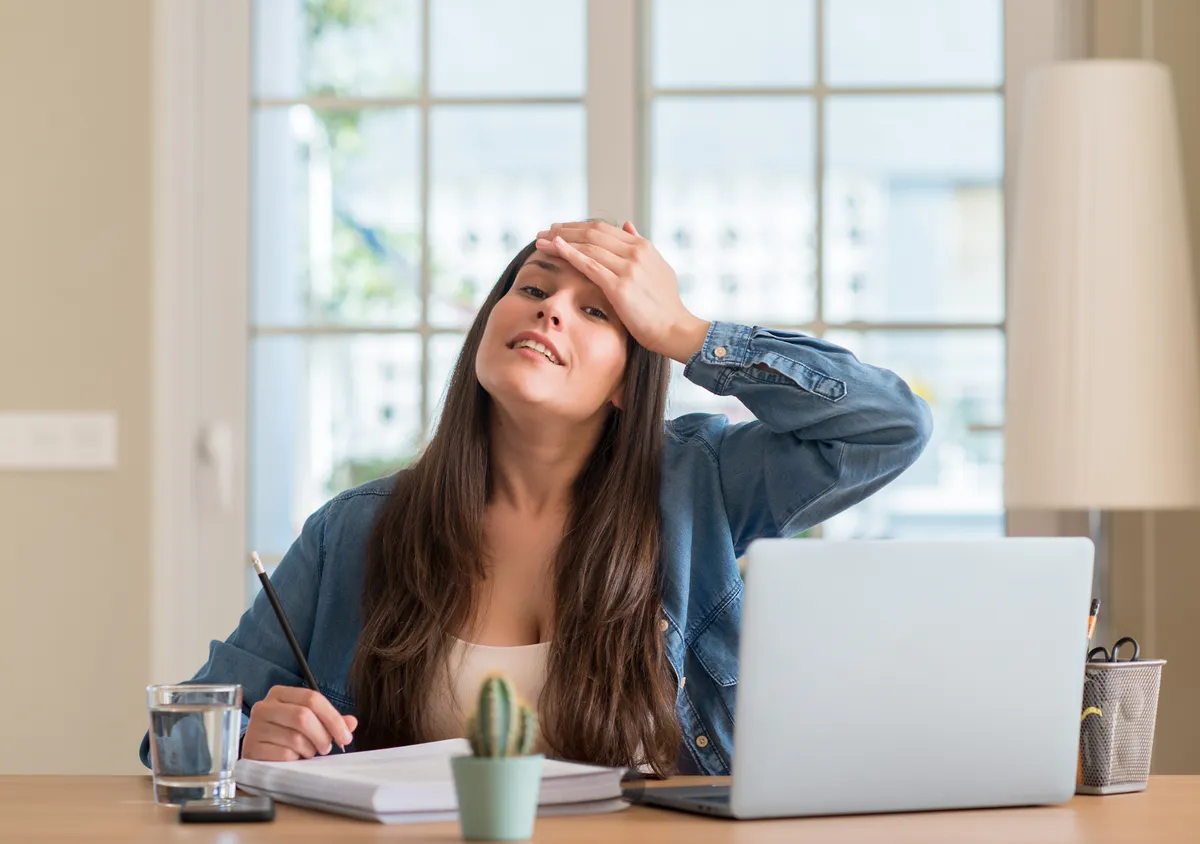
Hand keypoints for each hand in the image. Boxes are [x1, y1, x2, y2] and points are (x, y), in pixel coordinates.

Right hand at [241, 685, 357, 761]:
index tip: (346, 736)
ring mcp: (255, 727)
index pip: (312, 698)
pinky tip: (294, 758)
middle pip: (303, 716)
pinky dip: (295, 759)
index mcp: (280, 693)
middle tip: (327, 748)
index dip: (333, 718)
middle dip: (322, 735)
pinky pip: (283, 754)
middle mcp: (264, 706)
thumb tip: (351, 723)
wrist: (257, 750)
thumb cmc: (285, 732)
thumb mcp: (308, 721)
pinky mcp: (251, 748)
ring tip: (309, 752)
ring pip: (294, 738)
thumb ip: (330, 720)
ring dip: (309, 750)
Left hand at [534, 221, 709, 363]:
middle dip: (564, 231)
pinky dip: (569, 254)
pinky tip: (554, 248)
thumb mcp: (658, 268)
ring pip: (588, 246)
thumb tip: (627, 224)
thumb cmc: (666, 305)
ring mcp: (628, 268)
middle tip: (543, 232)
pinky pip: (589, 265)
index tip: (558, 229)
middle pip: (592, 233)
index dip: (578, 227)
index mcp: (643, 246)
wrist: (676, 329)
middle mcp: (636, 252)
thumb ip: (640, 245)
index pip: (603, 229)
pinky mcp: (621, 286)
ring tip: (540, 242)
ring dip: (560, 241)